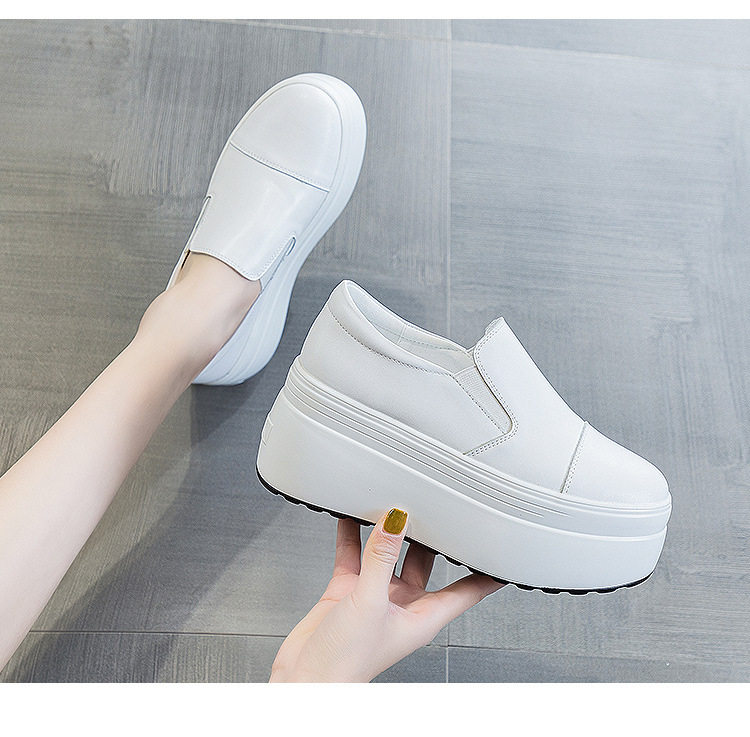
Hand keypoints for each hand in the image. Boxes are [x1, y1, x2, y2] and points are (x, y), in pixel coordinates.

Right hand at [269, 508, 503, 681]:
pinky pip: (355, 555)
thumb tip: (395, 520)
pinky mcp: (349, 591)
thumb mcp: (369, 602)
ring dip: (388, 532)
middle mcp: (403, 605)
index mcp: (423, 616)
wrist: (304, 680)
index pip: (467, 590)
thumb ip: (381, 557)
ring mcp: (375, 597)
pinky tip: (351, 516)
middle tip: (436, 504)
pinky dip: (353, 535)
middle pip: (426, 562)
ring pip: (388, 554)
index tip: (500, 551)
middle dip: (431, 536)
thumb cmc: (346, 663)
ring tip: (391, 502)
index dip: (486, 572)